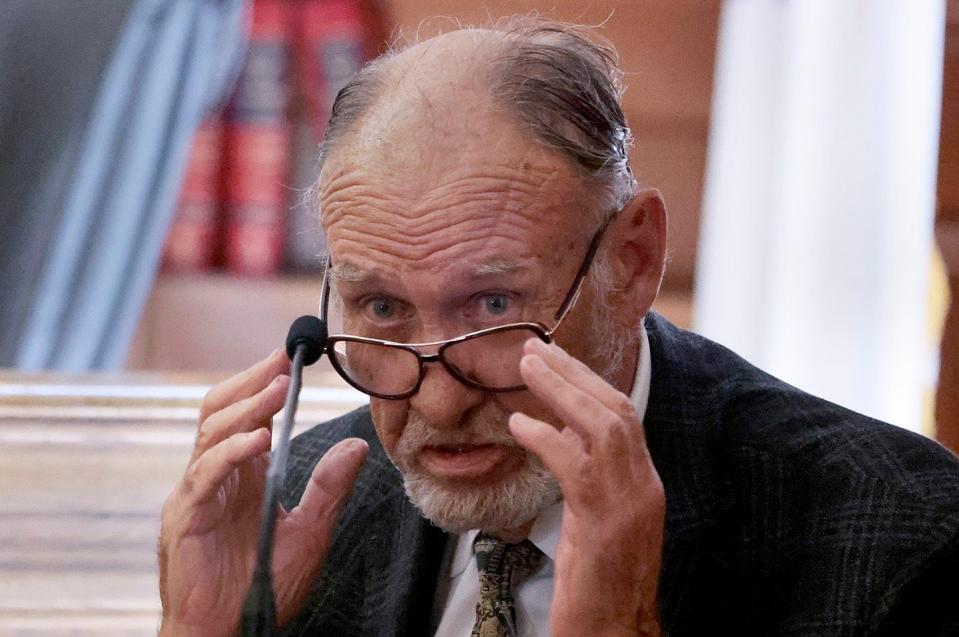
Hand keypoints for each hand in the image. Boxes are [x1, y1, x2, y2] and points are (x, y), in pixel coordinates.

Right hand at [157, 348, 367, 635]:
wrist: (226, 629)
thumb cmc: (260, 584)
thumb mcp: (309, 531)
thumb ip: (329, 488)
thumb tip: (357, 446)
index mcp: (242, 474)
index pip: (248, 414)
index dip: (265, 383)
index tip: (291, 355)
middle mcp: (216, 475)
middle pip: (222, 410)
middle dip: (252, 381)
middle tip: (283, 359)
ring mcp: (197, 493)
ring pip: (212, 433)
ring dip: (247, 408)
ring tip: (279, 388)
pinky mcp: (186, 518)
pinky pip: (205, 476)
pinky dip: (231, 454)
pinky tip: (258, 441)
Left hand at [509, 338, 664, 636]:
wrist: (614, 631)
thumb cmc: (596, 583)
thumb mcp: (590, 518)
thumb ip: (583, 474)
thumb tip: (558, 431)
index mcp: (643, 483)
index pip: (623, 415)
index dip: (588, 381)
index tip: (555, 357)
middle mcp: (644, 486)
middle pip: (616, 409)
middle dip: (575, 372)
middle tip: (534, 347)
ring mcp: (630, 503)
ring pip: (605, 425)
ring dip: (564, 389)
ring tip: (528, 364)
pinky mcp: (606, 524)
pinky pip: (576, 464)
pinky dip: (546, 436)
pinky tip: (519, 424)